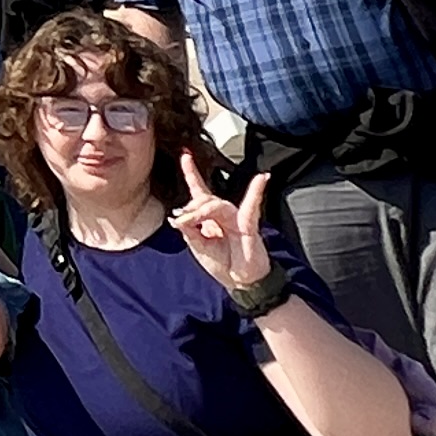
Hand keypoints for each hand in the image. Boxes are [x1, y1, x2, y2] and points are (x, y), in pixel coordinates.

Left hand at [170, 149, 274, 293]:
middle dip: (190, 210)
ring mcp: (236, 217)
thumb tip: (174, 217)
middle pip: (204, 199)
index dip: (191, 173)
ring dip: (201, 212)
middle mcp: (222, 213)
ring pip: (217, 205)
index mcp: (209, 217)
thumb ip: (188, 232)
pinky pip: (251, 207)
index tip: (185, 154)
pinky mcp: (248, 225)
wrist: (241, 281)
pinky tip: (261, 178)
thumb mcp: (199, 249)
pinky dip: (256, 191)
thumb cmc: (222, 264)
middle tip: (180, 221)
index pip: (199, 191)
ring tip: (191, 220)